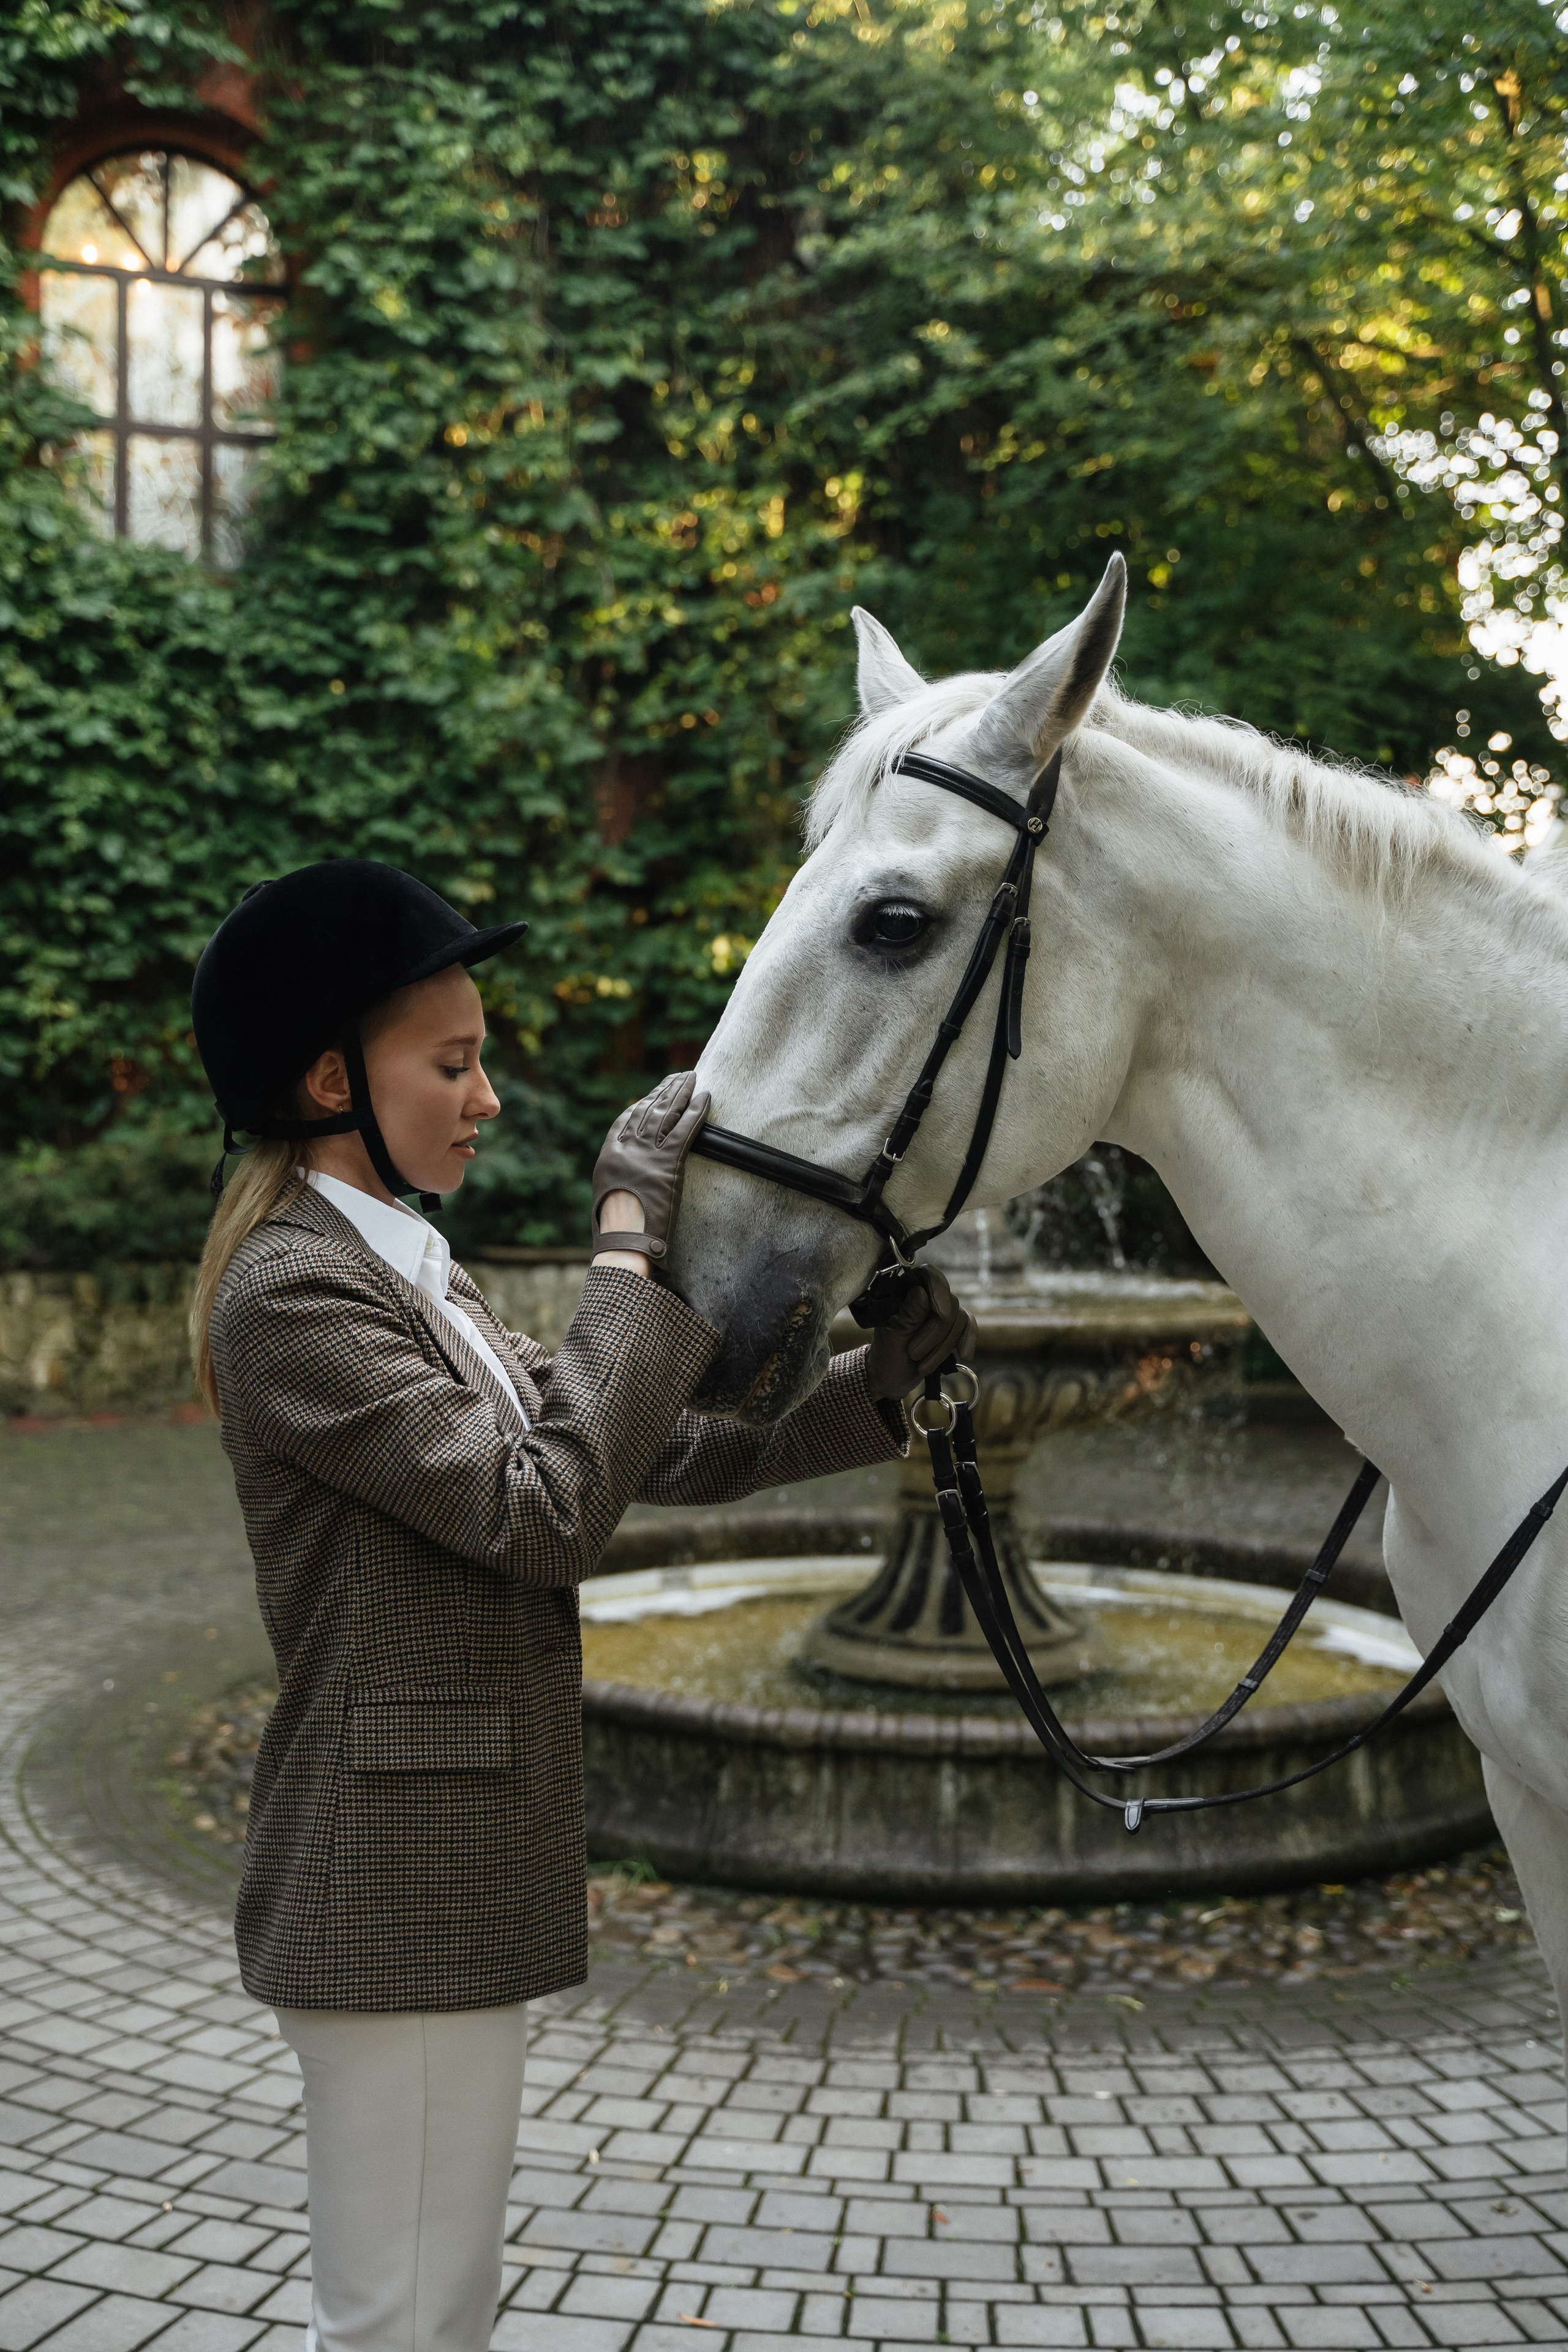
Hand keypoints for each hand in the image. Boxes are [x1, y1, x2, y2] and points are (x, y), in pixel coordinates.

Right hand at [591, 1070, 709, 1263]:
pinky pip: (685, 1130)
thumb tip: (628, 1183)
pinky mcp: (668, 1161)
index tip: (655, 1092)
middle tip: (678, 1076)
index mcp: (610, 1154)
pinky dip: (696, 1111)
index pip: (627, 1118)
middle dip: (665, 1090)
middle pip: (649, 1109)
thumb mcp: (608, 1199)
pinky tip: (705, 1097)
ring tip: (691, 1077)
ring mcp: (647, 1152)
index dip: (643, 1102)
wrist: (623, 1240)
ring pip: (666, 1113)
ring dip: (681, 1092)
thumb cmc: (615, 1230)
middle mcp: (627, 1147)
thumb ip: (619, 1181)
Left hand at [866, 1267, 977, 1400]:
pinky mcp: (953, 1328)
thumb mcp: (892, 1336)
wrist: (891, 1378)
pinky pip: (968, 1327)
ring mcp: (941, 1311)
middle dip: (935, 1333)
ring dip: (943, 1346)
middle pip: (947, 1302)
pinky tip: (965, 1357)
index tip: (941, 1314)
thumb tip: (921, 1292)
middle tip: (914, 1353)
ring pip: (958, 1318)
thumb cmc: (886, 1354)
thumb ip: (908, 1315)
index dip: (938, 1289)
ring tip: (922, 1366)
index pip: (927, 1274)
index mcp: (905, 1290)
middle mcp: (927, 1296)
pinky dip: (968, 1341)